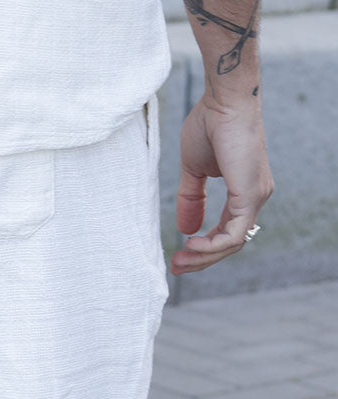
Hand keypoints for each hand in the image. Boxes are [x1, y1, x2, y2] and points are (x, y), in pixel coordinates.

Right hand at [171, 96, 273, 274]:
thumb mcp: (193, 170)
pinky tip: (192, 242)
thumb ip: (191, 199)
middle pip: (230, 243)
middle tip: (176, 266)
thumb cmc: (210, 123)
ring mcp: (256, 197)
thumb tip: (186, 228)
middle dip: (201, 259)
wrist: (224, 99)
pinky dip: (212, 245)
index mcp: (245, 192)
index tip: (178, 254)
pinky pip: (233, 235)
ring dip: (204, 256)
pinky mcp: (251, 195)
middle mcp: (255, 197)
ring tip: (180, 258)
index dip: (203, 247)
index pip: (227, 231)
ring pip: (232, 244)